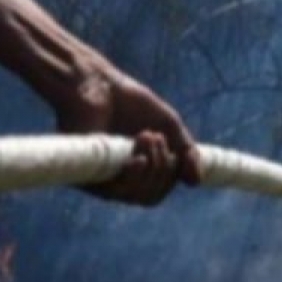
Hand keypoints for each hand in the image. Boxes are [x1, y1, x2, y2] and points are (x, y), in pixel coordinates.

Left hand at [54, 67, 200, 205]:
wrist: (99, 85)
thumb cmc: (131, 104)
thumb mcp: (169, 127)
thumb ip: (185, 154)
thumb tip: (195, 183)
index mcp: (137, 171)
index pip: (159, 191)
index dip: (172, 177)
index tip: (176, 153)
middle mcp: (118, 179)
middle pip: (150, 197)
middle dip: (163, 169)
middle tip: (156, 138)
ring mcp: (103, 179)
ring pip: (136, 196)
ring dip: (152, 168)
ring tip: (146, 136)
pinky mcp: (87, 175)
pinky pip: (116, 192)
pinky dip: (134, 177)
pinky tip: (138, 159)